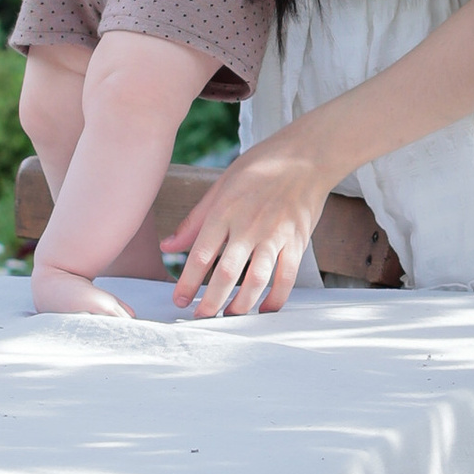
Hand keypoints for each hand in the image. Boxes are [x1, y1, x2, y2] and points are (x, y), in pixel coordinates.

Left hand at [163, 128, 338, 316]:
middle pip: (227, 272)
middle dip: (211, 301)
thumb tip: (167, 246)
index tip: (179, 300)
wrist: (307, 156)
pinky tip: (264, 309)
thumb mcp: (220, 186)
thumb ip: (194, 221)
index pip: (201, 253)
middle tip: (201, 317)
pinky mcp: (297, 241)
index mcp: (225, 210)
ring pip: (257, 280)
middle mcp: (249, 225)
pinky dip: (276, 299)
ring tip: (229, 316)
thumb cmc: (260, 168)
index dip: (187, 282)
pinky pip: (286, 278)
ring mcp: (275, 235)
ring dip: (241, 304)